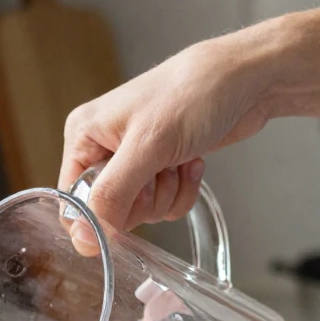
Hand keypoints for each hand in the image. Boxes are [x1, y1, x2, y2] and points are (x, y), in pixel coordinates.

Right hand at [59, 31, 274, 234]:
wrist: (246, 80)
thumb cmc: (193, 93)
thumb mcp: (145, 147)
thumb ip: (111, 196)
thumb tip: (83, 240)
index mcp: (84, 136)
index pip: (73, 202)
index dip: (98, 218)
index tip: (126, 212)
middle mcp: (104, 149)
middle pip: (109, 211)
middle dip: (142, 201)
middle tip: (158, 170)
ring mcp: (134, 160)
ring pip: (140, 211)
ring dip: (166, 194)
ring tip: (177, 160)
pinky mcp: (161, 168)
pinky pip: (164, 205)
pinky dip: (182, 191)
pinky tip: (190, 163)